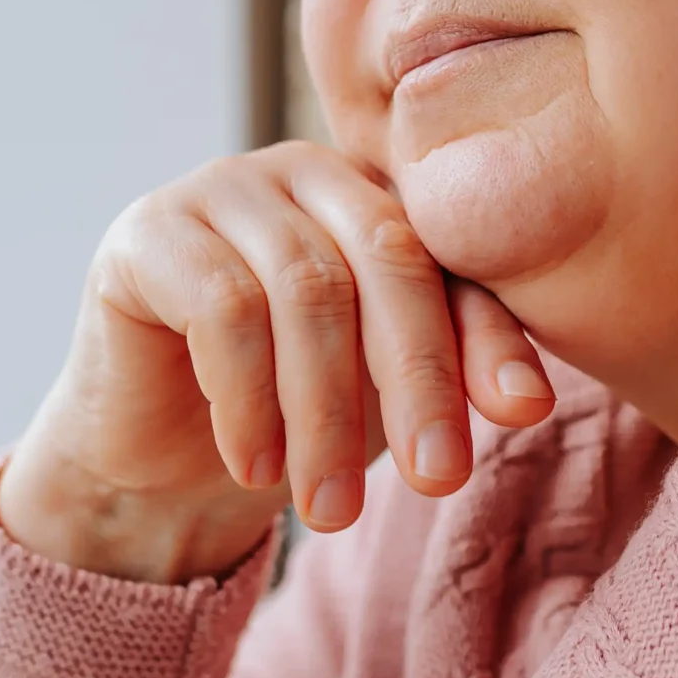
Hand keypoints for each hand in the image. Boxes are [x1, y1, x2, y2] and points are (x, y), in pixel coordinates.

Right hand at [0, 141, 557, 582]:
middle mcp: (304, 169)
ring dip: (324, 413)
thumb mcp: (386, 396)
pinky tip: (256, 466)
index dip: (489, 334)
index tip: (525, 413)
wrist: (159, 461)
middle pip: (385, 257)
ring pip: (304, 288)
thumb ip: (452, 371)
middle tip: (439, 479)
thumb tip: (530, 401)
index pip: (450, 254)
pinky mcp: (147, 231)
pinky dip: (248, 398)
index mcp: (378, 192)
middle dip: (419, 375)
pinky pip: (219, 305)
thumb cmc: (292, 413)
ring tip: (332, 509)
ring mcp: (221, 188)